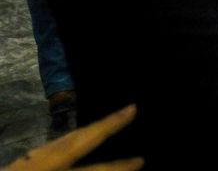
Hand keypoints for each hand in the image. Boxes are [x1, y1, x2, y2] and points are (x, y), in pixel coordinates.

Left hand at [6, 104, 141, 170]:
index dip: (116, 168)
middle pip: (72, 143)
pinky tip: (62, 151)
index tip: (141, 160)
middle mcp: (32, 170)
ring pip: (52, 147)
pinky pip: (40, 157)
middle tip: (131, 109)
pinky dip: (58, 150)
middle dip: (104, 127)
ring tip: (102, 127)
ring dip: (80, 136)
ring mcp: (20, 169)